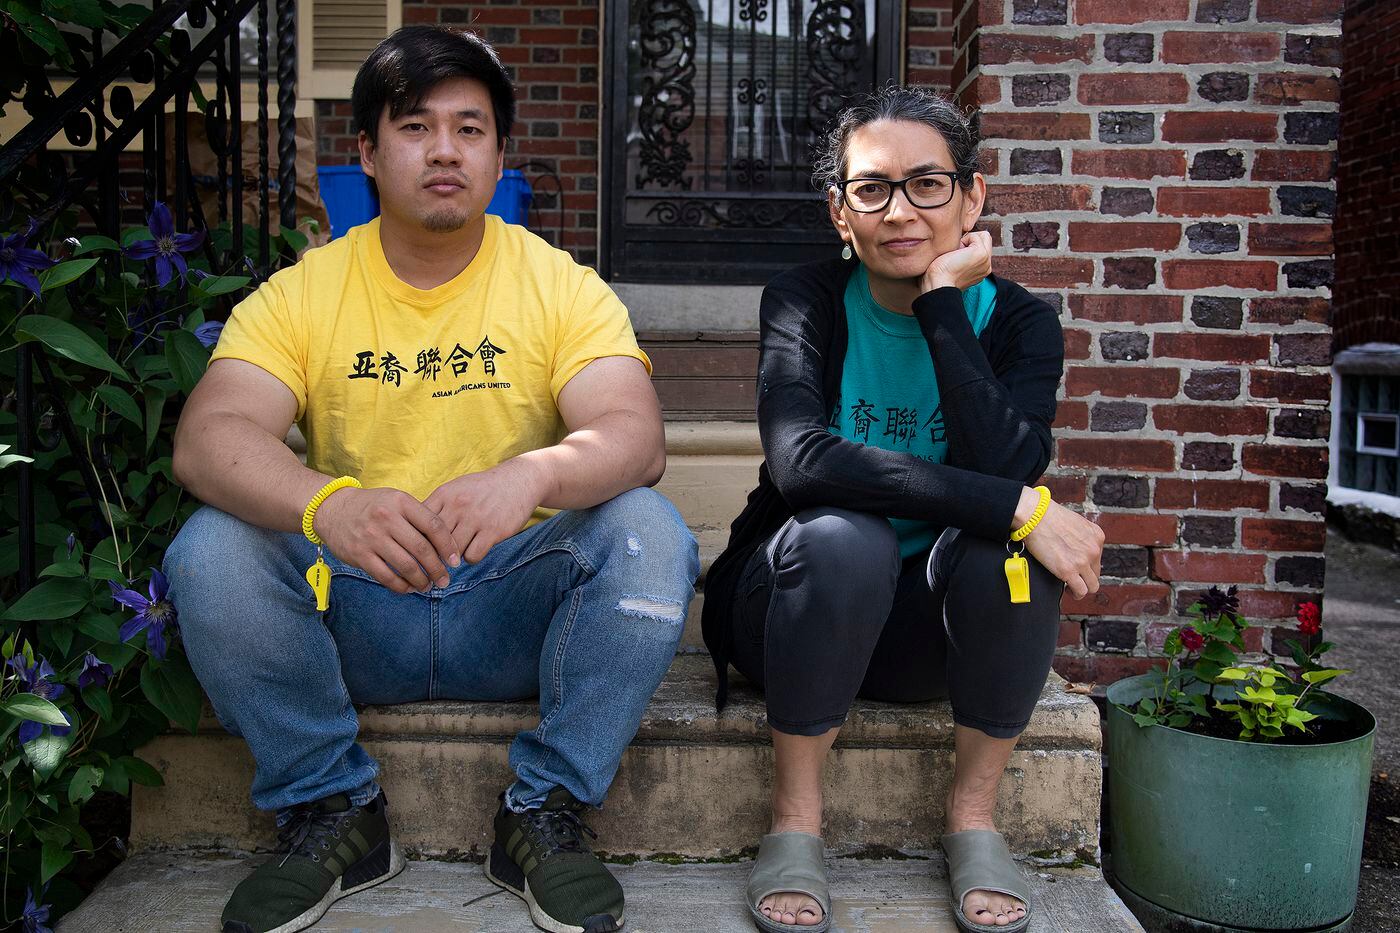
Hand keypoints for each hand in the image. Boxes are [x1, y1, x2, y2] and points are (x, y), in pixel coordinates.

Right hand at [313, 486, 458, 593]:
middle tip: (445, 580)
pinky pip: (386, 577)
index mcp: (401, 502)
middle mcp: (387, 518)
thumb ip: (419, 517)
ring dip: (421, 581)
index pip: (434, 526)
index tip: (455, 561)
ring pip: (406, 566)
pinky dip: (401, 586)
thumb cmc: (373, 506)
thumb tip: (446, 546)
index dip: (449, 546)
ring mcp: (372, 537)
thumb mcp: (397, 501)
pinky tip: (409, 588)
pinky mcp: (360, 555)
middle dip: (438, 569)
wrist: (332, 509)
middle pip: (422, 549)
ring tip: (428, 586)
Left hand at [422, 459, 544, 563]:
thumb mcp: (456, 488)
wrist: (519, 480)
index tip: (419, 549)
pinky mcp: (493, 530)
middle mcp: (458, 506)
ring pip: (451, 552)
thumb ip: (436, 506)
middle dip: (432, 555)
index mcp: (444, 495)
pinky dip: (471, 557)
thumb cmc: (482, 489)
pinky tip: (475, 549)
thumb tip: (413, 531)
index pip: (418, 524)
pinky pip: (472, 556)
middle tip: (434, 562)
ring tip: (456, 555)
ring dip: (452, 558)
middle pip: (433, 541)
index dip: (416, 540)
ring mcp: (476, 518)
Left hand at [920, 230, 992, 292]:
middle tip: (955, 252)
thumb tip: (960, 243)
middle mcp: (987, 266)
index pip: (983, 246)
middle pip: (985, 239)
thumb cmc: (939, 276)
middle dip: (970, 240)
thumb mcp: (954, 264)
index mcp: (981, 270)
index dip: (968, 243)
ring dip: (967, 240)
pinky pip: (975, 236)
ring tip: (955, 253)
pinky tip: (955, 253)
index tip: (955, 254)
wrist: (939, 284)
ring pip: (982, 236)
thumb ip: (963, 255)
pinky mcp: (981, 254)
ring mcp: (986, 260)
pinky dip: (963, 240)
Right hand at [1019, 497, 1104, 599]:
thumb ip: (1080, 537)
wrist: (1034, 516)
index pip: (1098, 558)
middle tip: (1073, 577)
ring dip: (1082, 588)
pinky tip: (1068, 590)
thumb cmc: (1047, 516)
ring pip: (1092, 586)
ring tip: (1072, 587)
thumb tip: (1074, 547)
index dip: (1086, 564)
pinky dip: (1075, 594)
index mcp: (1097, 536)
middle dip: (1085, 577)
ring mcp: (1082, 562)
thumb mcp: (1075, 522)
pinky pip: (1080, 591)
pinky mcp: (1068, 571)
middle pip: (1096, 573)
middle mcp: (1093, 550)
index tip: (1077, 566)